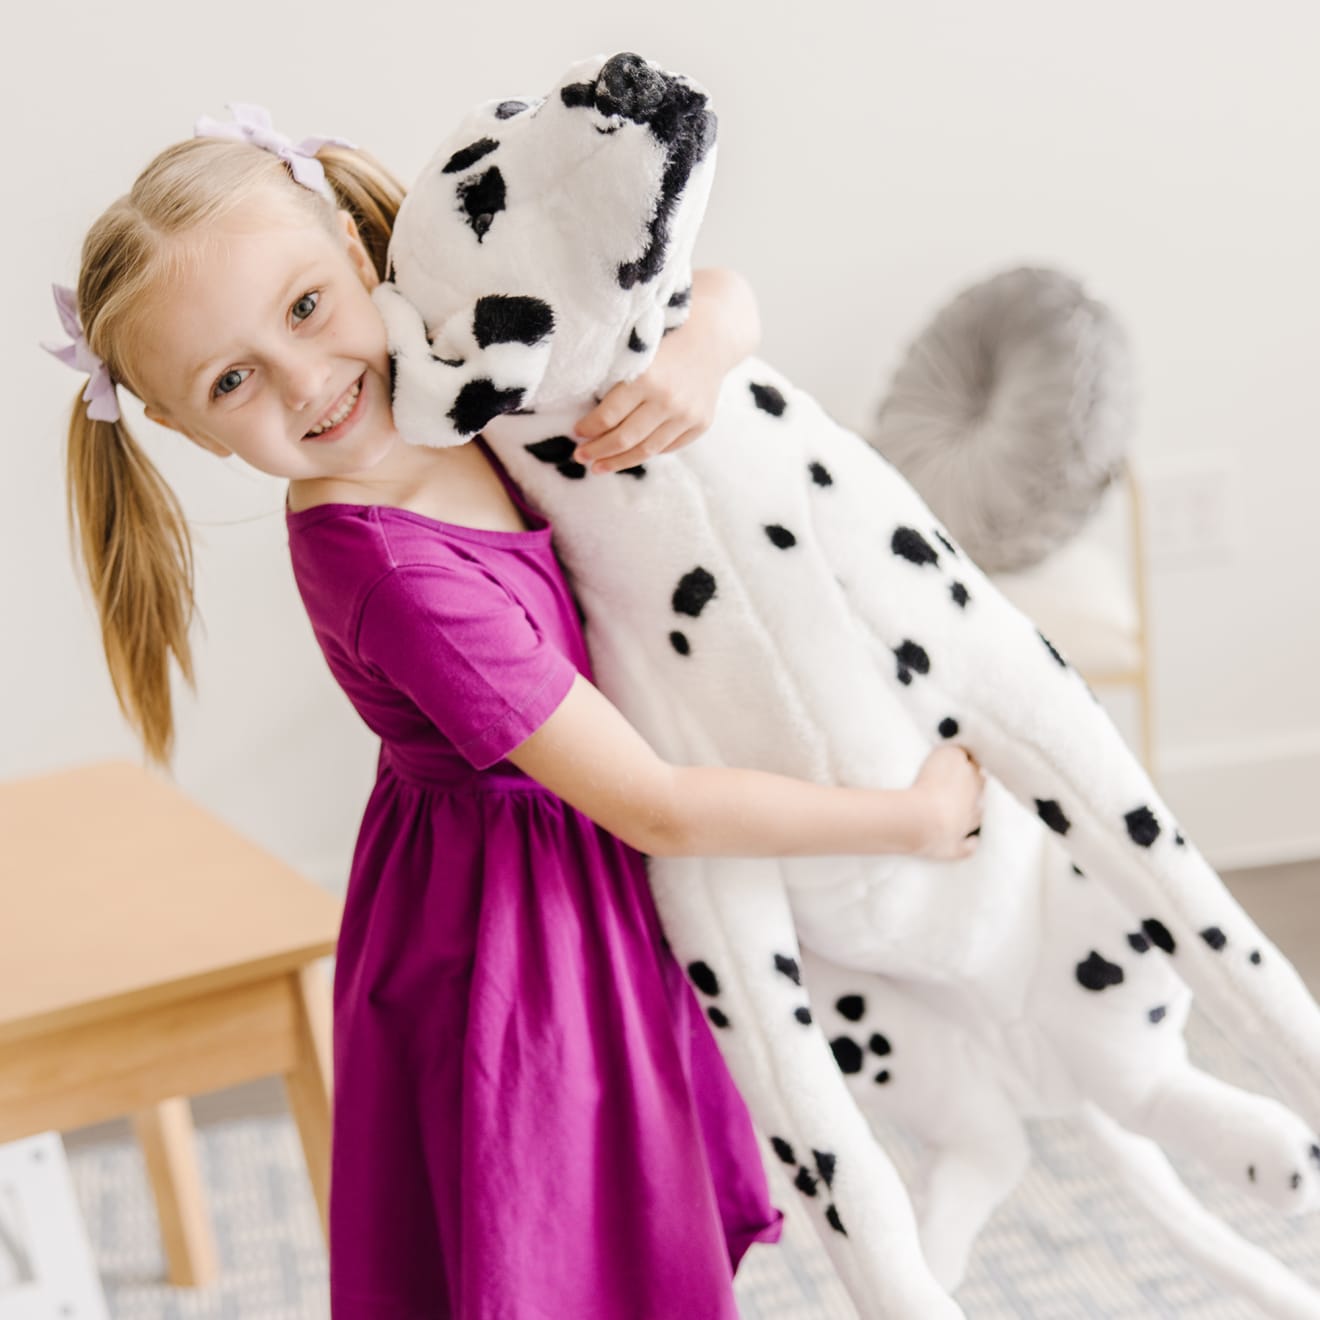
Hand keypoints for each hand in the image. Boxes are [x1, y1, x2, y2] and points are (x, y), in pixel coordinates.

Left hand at [571, 329, 721, 474]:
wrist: (710, 339)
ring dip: (618, 462)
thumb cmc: (663, 340)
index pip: (608, 416)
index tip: (576, 433)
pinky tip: (631, 455)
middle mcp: (668, 400)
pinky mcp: (701, 424)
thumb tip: (588, 420)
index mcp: (646, 377)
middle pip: (624, 438)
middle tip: (580, 456)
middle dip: (598, 451)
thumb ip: (616, 383)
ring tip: (599, 467)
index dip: (588, 429)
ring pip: (646, 450)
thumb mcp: (635, 353)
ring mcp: (687, 415)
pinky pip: (667, 447)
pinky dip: (646, 452)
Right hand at [909, 745, 985, 860]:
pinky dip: (970, 843)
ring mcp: (965, 824)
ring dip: (975, 812)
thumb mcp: (944, 754)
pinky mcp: (954, 846)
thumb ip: (956, 751)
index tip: (963, 759)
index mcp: (971, 777)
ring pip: (976, 816)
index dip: (968, 762)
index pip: (975, 765)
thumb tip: (963, 751)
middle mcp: (973, 801)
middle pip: (979, 790)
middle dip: (975, 785)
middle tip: (966, 782)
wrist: (923, 820)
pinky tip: (972, 841)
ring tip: (969, 809)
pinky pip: (967, 846)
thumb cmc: (931, 784)